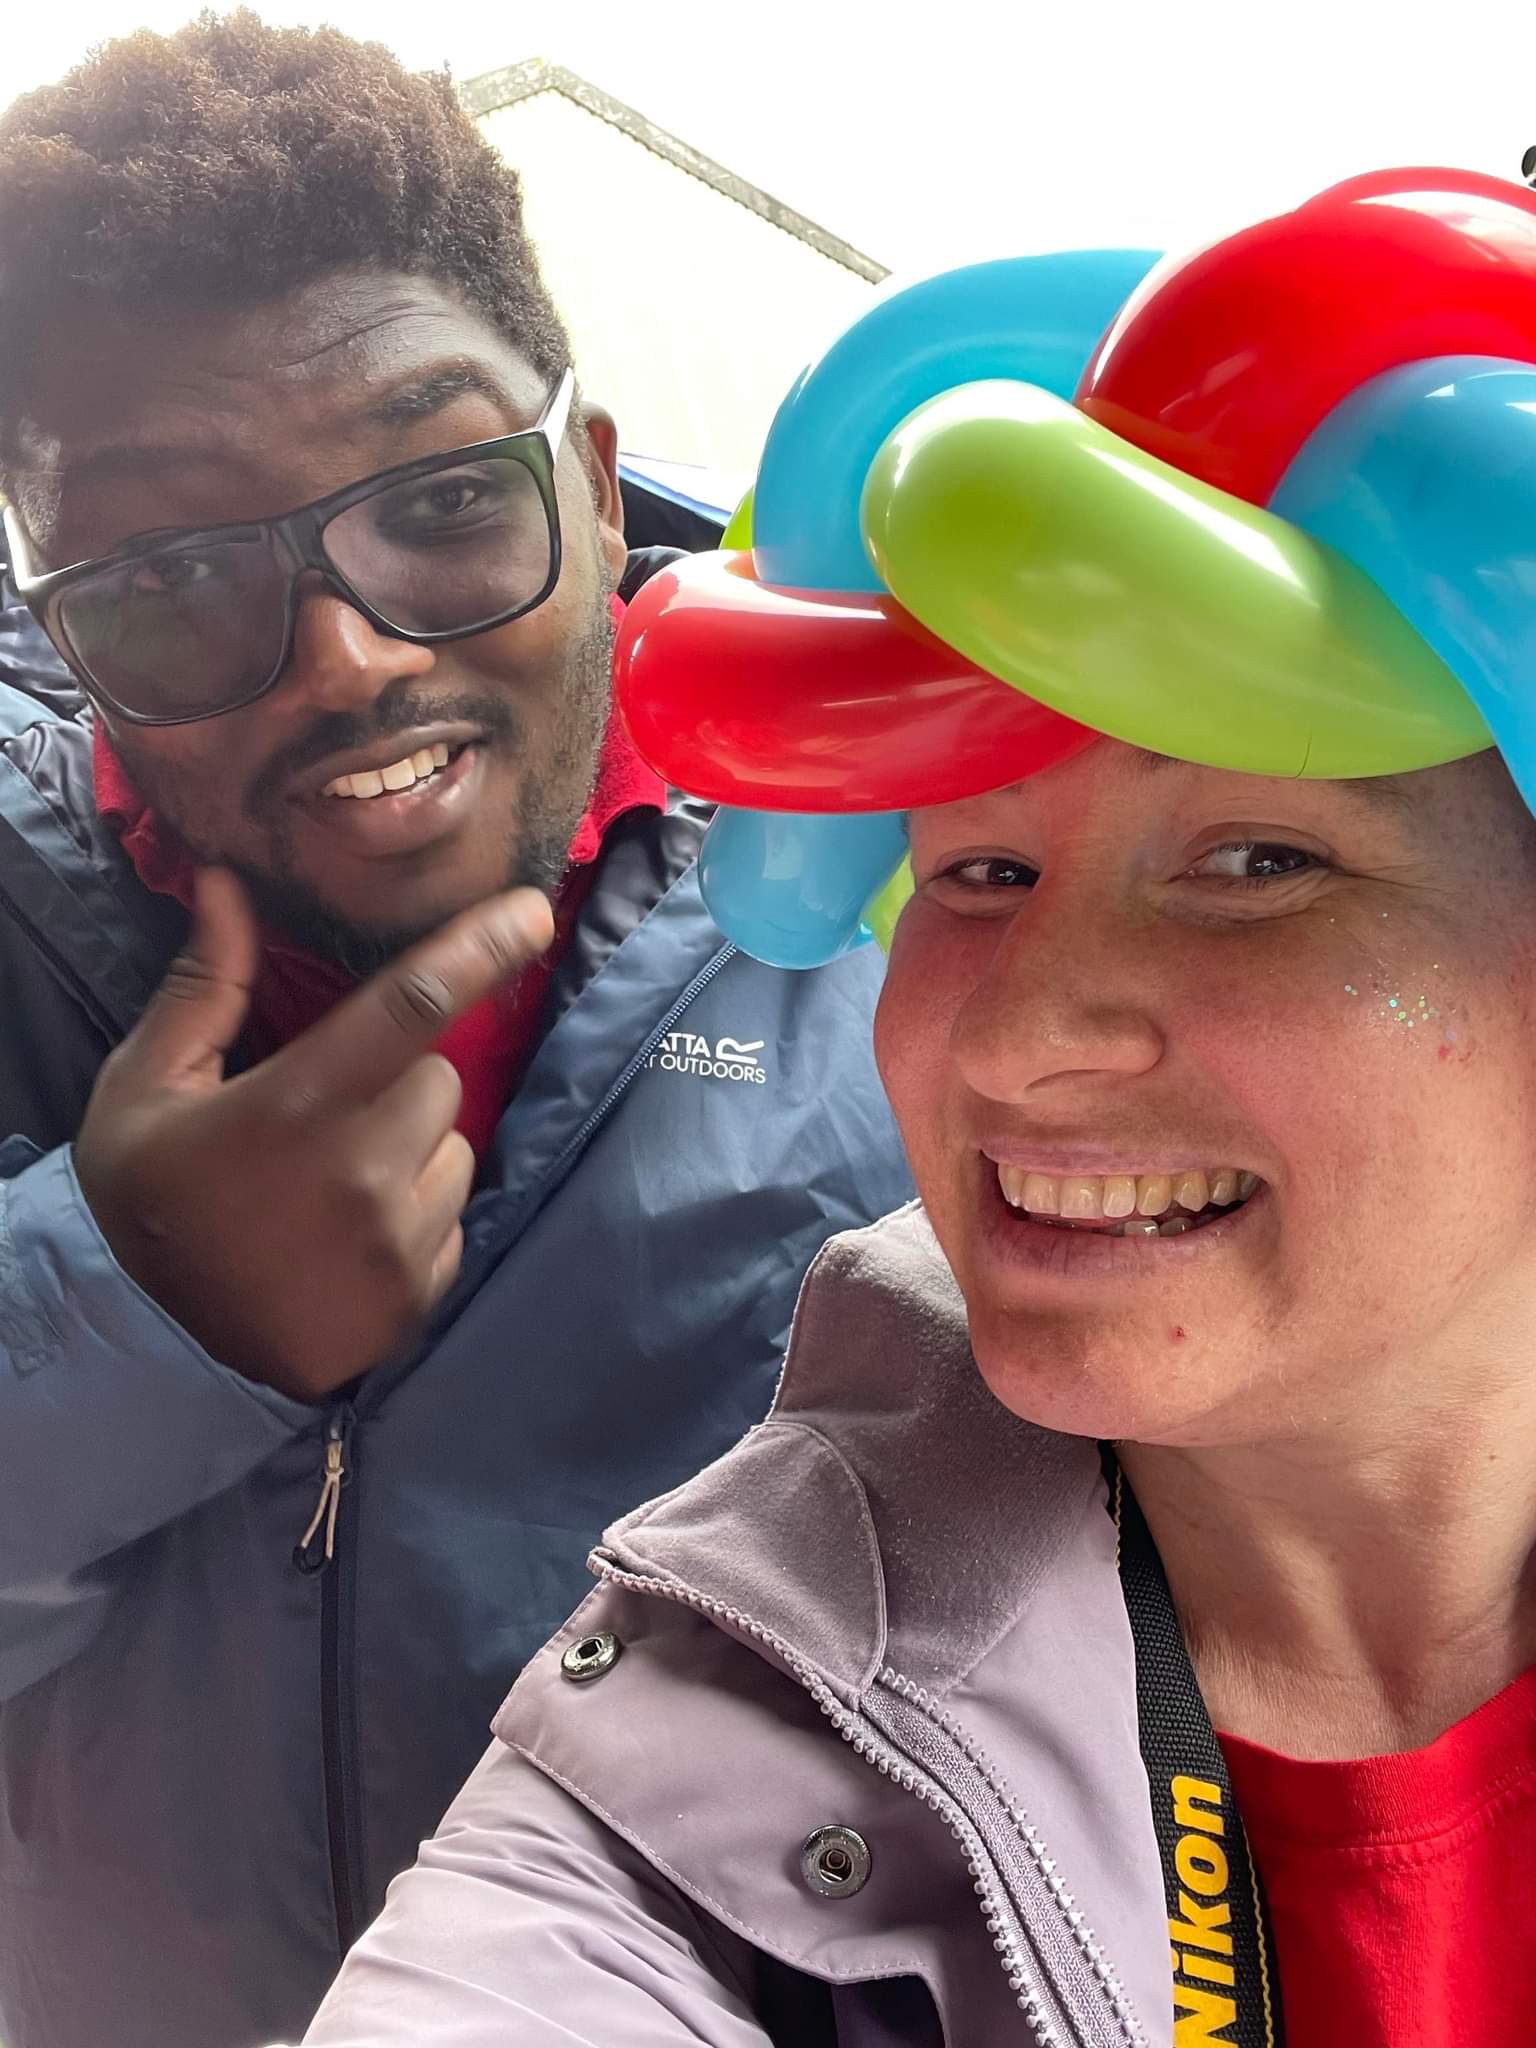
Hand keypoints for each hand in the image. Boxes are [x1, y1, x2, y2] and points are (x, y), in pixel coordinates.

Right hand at [76, 869, 553, 1400]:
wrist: (151, 1350)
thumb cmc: (151, 1200)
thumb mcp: (146, 1087)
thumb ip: (204, 983)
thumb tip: (228, 882)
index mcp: (296, 1106)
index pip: (414, 1004)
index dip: (481, 948)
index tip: (534, 909)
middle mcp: (362, 1172)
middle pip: (438, 1078)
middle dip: (398, 1079)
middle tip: (324, 1118)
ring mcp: (398, 1243)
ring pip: (454, 1149)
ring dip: (413, 1151)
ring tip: (333, 1186)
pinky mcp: (421, 1297)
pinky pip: (455, 1220)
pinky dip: (418, 1218)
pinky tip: (349, 1239)